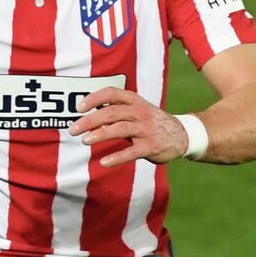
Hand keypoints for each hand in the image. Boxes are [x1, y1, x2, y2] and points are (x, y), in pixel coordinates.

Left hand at [68, 87, 187, 167]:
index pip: (112, 93)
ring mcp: (146, 129)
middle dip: (89, 120)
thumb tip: (88, 115)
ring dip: (100, 134)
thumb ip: (115, 111)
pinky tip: (104, 163)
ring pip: (119, 129)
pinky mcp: (151, 146)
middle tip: (73, 130)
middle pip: (111, 113)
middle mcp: (140, 112)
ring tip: (84, 140)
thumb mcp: (136, 110)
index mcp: (134, 101)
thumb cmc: (151, 122)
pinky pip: (132, 152)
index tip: (78, 107)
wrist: (182, 135)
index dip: (94, 98)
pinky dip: (117, 157)